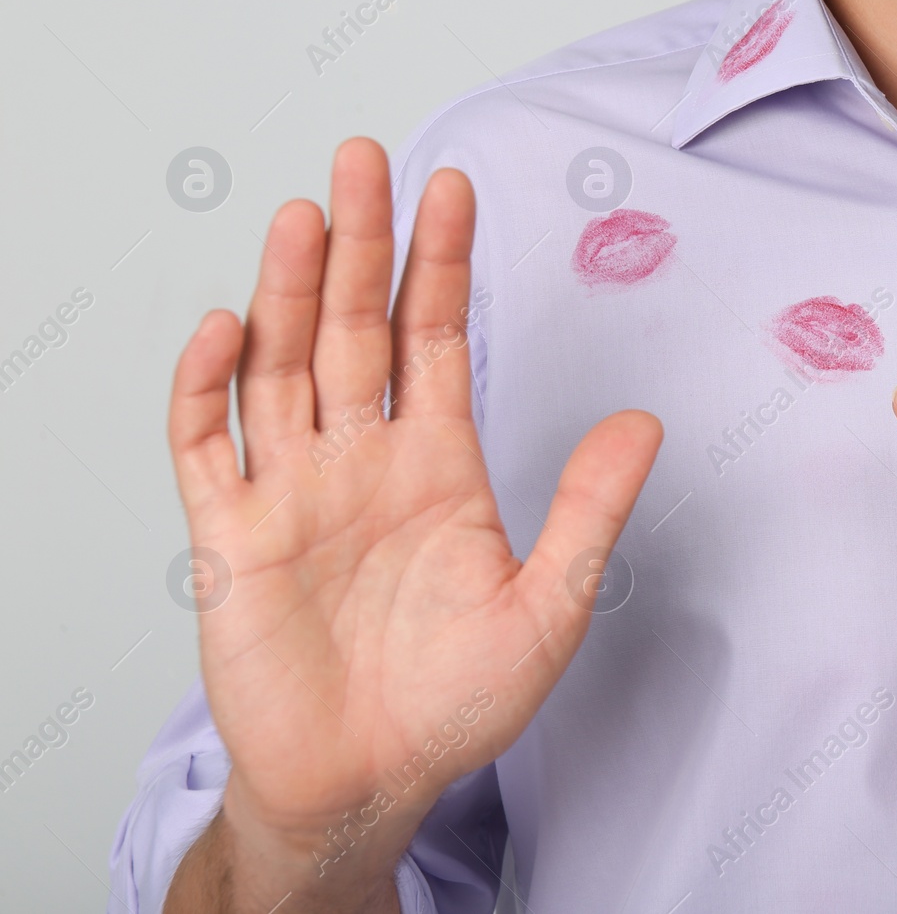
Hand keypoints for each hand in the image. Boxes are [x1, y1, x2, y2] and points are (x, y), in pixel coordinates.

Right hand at [165, 139, 660, 904]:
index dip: (441, 263)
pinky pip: (206, 446)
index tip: (450, 187)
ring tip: (303, 215)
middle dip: (359, 244)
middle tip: (364, 157)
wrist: (370, 782)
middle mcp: (362, 458)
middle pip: (354, 327)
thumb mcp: (548, 604)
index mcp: (438, 461)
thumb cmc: (457, 702)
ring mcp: (293, 489)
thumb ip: (590, 510)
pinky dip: (205, 387)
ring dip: (286, 291)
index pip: (436, 336)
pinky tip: (224, 328)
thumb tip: (648, 421)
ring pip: (281, 366)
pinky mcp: (231, 535)